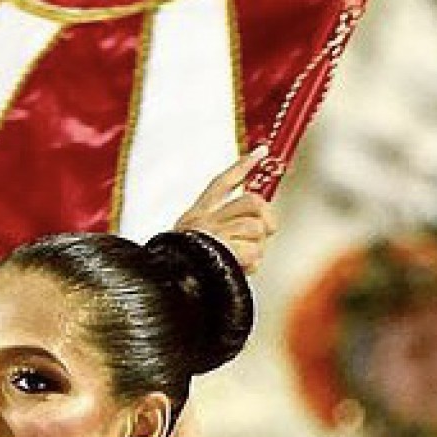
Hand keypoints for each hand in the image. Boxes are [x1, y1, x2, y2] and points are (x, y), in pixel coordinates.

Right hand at [175, 145, 279, 272]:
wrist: (169, 285)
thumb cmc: (185, 269)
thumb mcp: (196, 244)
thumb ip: (224, 230)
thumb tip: (261, 226)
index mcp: (196, 215)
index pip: (221, 182)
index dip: (243, 165)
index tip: (261, 151)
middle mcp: (204, 219)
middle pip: (252, 201)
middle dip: (267, 217)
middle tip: (267, 231)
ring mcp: (213, 233)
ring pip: (256, 227)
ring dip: (257, 248)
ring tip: (242, 259)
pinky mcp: (223, 248)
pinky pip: (254, 253)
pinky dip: (251, 265)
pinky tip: (238, 270)